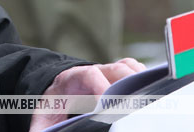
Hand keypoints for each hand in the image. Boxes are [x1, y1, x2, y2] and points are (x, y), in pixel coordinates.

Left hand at [29, 59, 145, 131]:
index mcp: (73, 78)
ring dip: (139, 79)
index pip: (89, 76)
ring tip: (149, 99)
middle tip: (134, 105)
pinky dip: (145, 78)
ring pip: (128, 67)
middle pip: (115, 68)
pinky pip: (135, 70)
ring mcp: (108, 71)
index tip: (107, 106)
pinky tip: (152, 93)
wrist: (55, 89)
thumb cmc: (52, 105)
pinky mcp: (118, 75)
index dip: (101, 88)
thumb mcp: (43, 117)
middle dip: (127, 84)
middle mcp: (94, 70)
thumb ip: (41, 129)